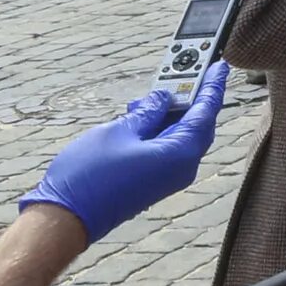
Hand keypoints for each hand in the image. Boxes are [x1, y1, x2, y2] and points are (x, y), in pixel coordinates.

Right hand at [19, 63, 230, 241]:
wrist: (65, 220)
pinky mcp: (153, 181)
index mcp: (181, 153)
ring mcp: (168, 176)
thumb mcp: (119, 131)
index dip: (213, 85)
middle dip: (191, 95)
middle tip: (186, 70)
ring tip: (154, 92)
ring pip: (179, 134)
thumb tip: (164, 98)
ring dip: (169, 112)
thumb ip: (148, 112)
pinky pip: (166, 147)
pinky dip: (159, 127)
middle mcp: (182, 167)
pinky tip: (142, 114)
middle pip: (197, 122)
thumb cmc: (89, 176)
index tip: (220, 65)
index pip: (206, 111)